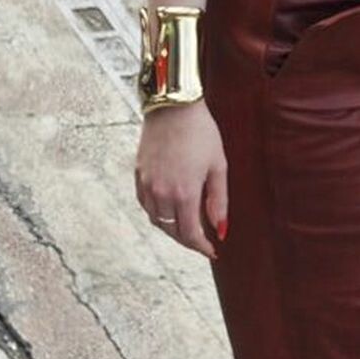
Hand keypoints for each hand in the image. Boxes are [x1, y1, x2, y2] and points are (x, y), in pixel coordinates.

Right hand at [134, 100, 227, 259]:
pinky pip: (145, 206)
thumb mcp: (218, 165)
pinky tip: (169, 210)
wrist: (173, 107)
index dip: (201, 247)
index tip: (212, 251)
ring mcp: (147, 186)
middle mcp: (161, 194)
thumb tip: (221, 229)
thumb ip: (219, 200)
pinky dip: (157, 214)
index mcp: (184, 193)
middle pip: (172, 231)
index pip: (190, 234)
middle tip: (202, 241)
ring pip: (156, 221)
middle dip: (188, 240)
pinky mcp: (138, 176)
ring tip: (188, 227)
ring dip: (171, 229)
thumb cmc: (201, 132)